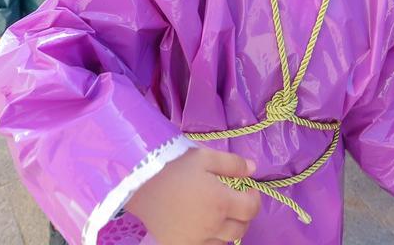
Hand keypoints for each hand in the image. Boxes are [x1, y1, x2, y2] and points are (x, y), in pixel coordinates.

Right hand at [124, 147, 260, 244]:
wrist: (138, 182)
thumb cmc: (173, 166)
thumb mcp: (204, 157)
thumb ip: (232, 164)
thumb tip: (254, 169)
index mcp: (221, 202)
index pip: (251, 209)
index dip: (255, 198)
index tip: (249, 189)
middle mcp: (211, 226)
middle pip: (241, 229)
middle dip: (244, 215)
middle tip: (238, 202)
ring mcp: (195, 240)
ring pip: (224, 242)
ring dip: (228, 229)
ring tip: (220, 214)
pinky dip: (210, 240)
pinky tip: (204, 227)